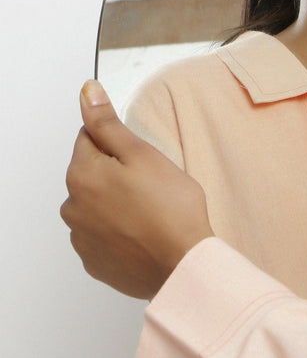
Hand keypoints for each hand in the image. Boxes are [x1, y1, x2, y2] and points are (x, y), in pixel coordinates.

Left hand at [61, 80, 213, 298]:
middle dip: (116, 174)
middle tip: (153, 185)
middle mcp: (73, 207)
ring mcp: (82, 238)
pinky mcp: (95, 262)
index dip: (120, 143)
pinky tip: (144, 233)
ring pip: (97, 206)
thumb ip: (108, 123)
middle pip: (92, 174)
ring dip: (116, 204)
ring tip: (151, 212)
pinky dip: (120, 232)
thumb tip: (87, 93)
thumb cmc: (171, 208)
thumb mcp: (143, 154)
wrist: (183, 264)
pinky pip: (103, 236)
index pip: (89, 139)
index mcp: (82, 174)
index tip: (142, 158)